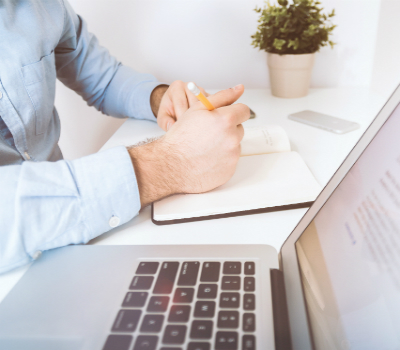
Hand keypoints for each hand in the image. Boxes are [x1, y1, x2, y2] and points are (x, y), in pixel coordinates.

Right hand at [129, 84, 248, 206]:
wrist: (170, 165)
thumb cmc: (181, 137)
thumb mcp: (198, 109)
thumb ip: (222, 97)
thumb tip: (239, 88)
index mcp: (226, 120)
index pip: (244, 111)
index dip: (233, 112)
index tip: (224, 117)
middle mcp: (232, 138)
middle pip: (239, 129)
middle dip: (227, 129)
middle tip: (208, 134)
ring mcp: (232, 156)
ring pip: (235, 145)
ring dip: (225, 144)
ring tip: (205, 147)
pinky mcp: (230, 171)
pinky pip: (230, 161)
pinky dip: (222, 159)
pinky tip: (206, 159)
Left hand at [151, 81, 208, 130]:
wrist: (176, 105)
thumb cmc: (169, 110)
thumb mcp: (163, 117)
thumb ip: (165, 122)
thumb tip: (172, 127)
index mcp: (176, 87)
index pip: (181, 103)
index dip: (182, 118)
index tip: (182, 129)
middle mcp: (190, 85)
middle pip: (195, 104)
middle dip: (193, 118)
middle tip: (190, 130)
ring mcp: (201, 90)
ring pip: (205, 105)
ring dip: (202, 117)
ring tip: (197, 128)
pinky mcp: (210, 96)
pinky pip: (212, 106)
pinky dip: (209, 116)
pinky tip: (204, 124)